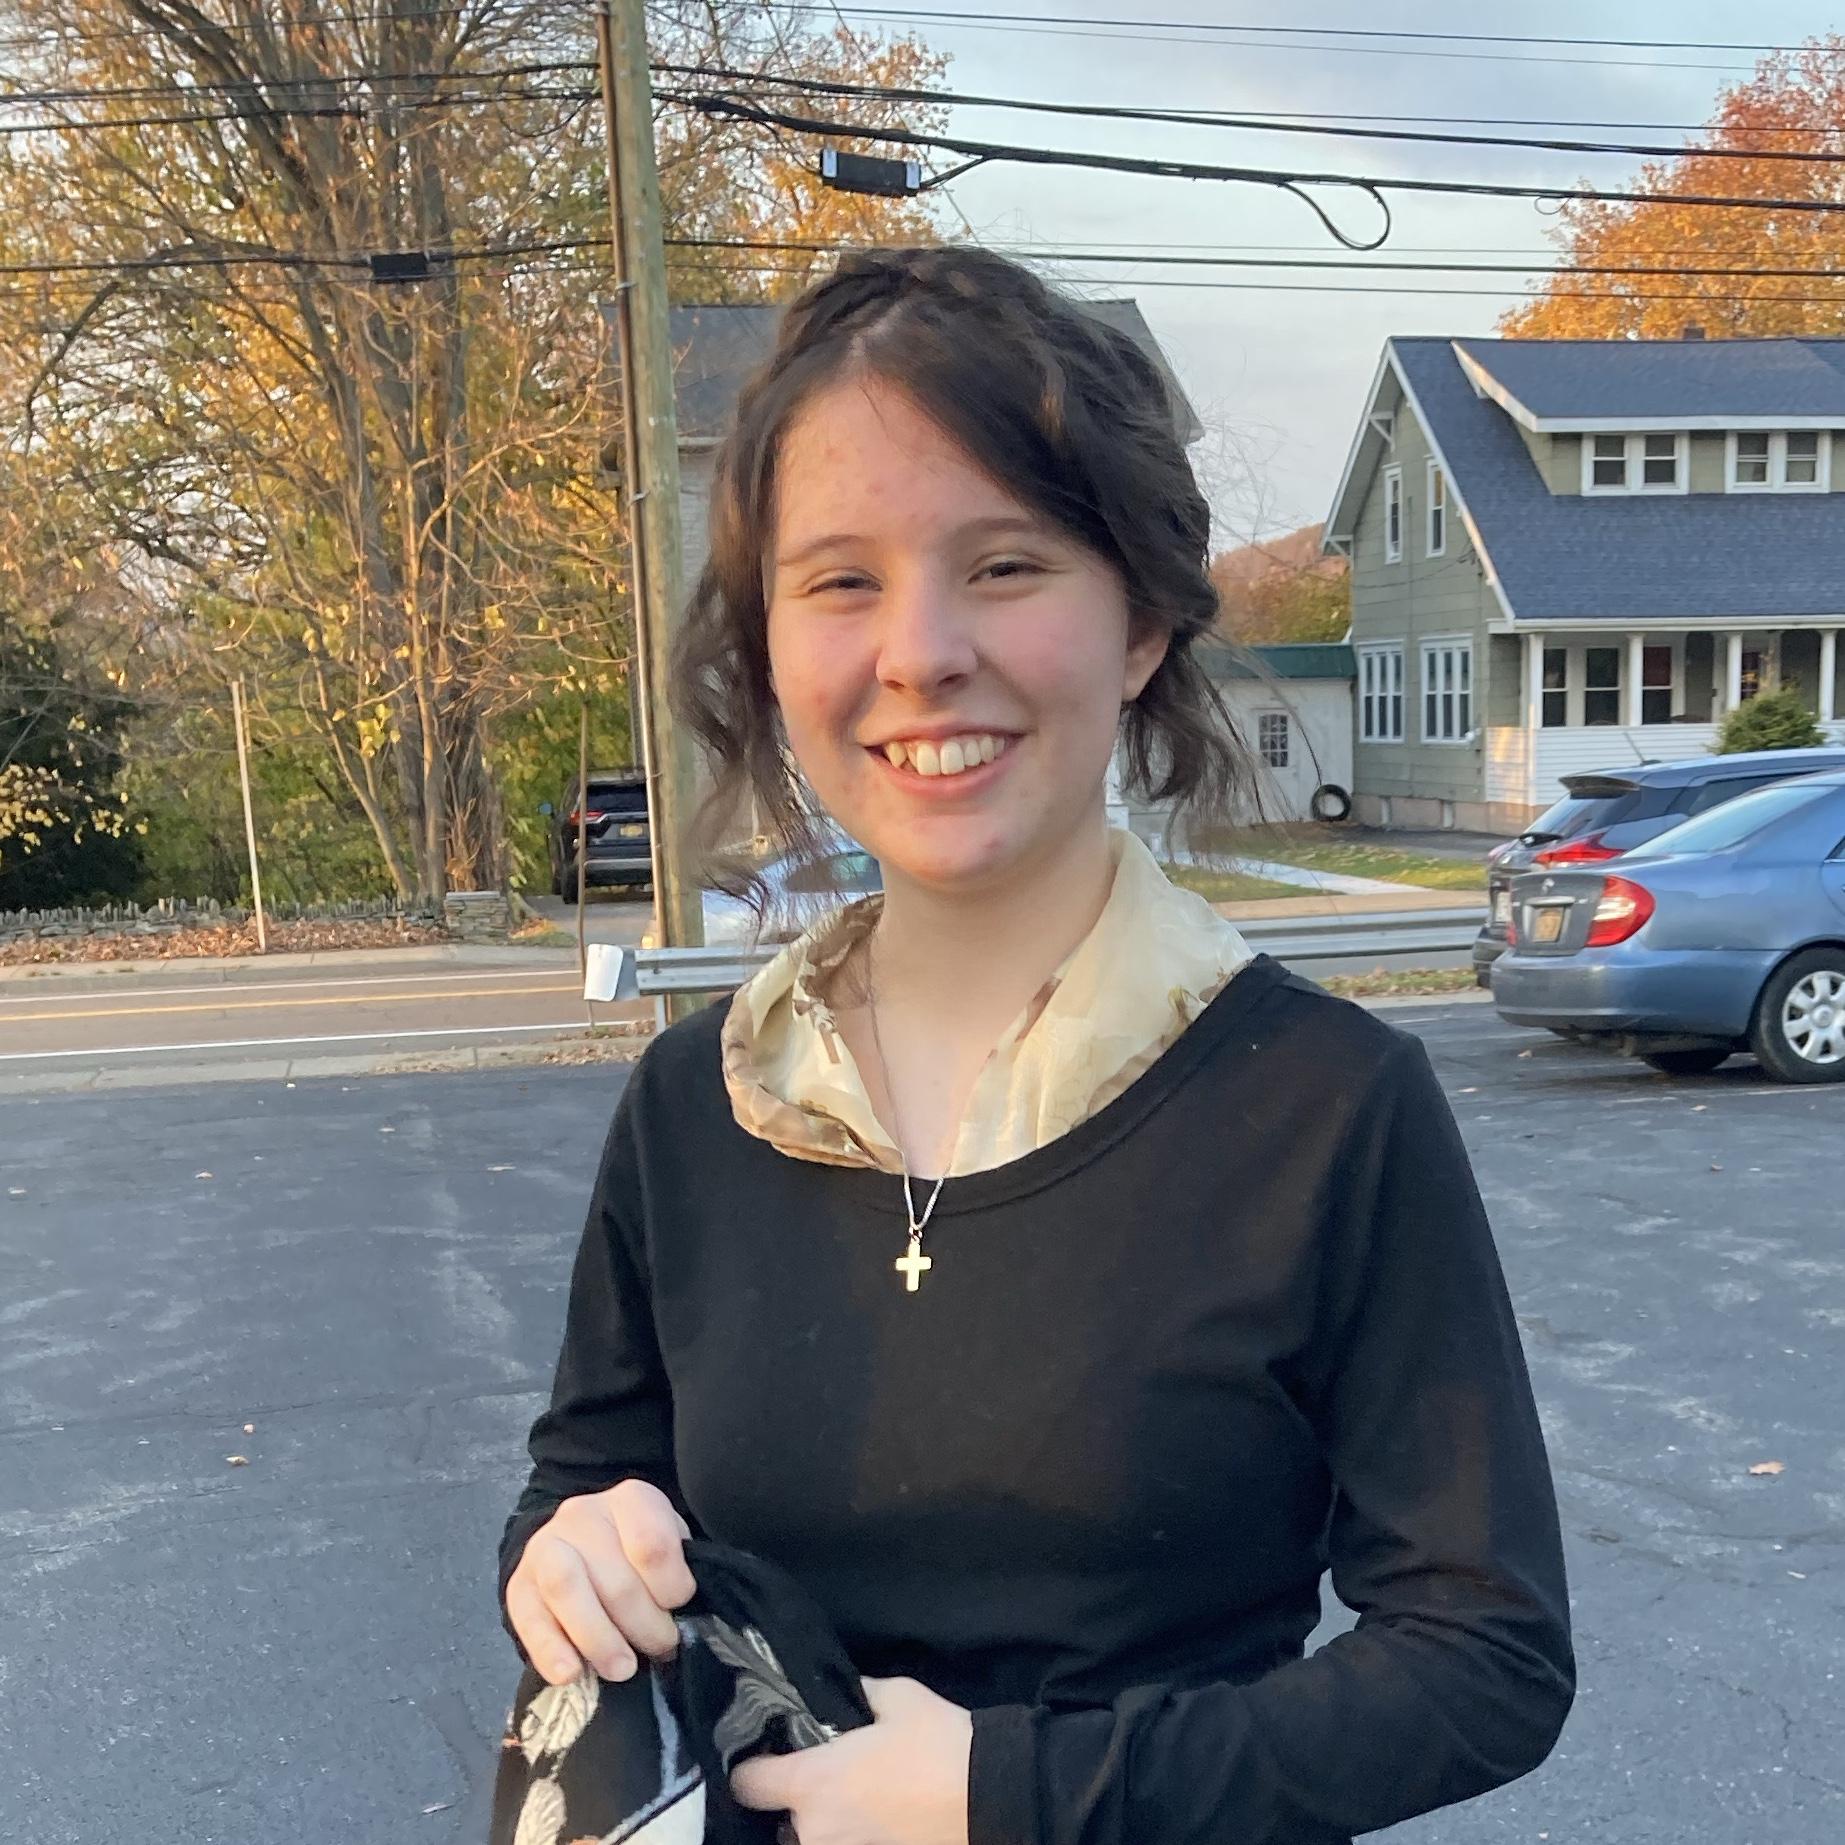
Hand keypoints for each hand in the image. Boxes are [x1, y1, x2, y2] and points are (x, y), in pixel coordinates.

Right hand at [504, 1478, 694, 1685]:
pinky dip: (550, 1650)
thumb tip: (689, 1616)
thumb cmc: (638, 1555)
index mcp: (631, 1499)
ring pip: (567, 1588)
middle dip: (644, 1625)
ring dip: (599, 1639)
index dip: (672, 1586)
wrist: (580, 1545)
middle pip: (615, 1578)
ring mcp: (545, 1546)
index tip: (680, 1607)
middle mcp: (583, 1514)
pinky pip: (529, 1618)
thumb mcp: (670, 1546)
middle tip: (661, 1649)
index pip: (653, 1544)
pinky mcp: (519, 1584)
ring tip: (622, 1669)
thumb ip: (678, 1572)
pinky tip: (570, 1674)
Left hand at [730, 1675, 971, 1844]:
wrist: (994, 1798)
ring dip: (830, 1822)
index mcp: (812, 1783)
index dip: (752, 1768)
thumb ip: (852, 1695)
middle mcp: (816, 1830)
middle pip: (784, 1818)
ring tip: (863, 1798)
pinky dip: (858, 1835)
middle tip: (833, 1773)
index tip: (768, 1756)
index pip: (747, 1785)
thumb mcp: (895, 1697)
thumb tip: (835, 1693)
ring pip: (816, 1839)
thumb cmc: (940, 1743)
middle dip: (802, 1798)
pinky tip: (883, 1818)